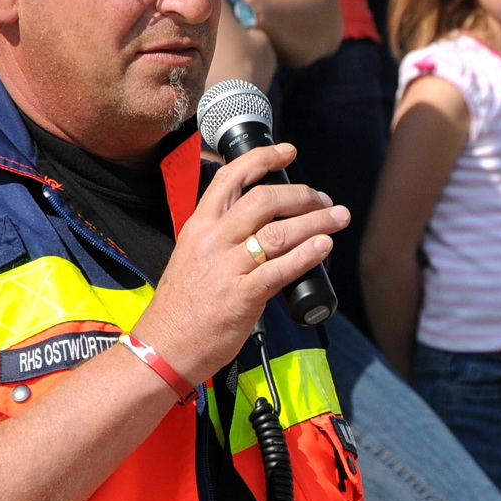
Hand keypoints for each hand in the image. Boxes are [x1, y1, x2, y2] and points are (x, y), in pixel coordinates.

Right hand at [130, 143, 348, 384]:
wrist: (161, 349)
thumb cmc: (181, 309)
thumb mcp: (191, 258)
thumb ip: (220, 239)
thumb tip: (262, 227)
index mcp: (198, 227)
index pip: (229, 178)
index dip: (262, 159)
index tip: (287, 151)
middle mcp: (212, 241)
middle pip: (263, 200)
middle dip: (302, 195)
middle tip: (324, 201)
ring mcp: (226, 268)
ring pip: (279, 232)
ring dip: (316, 221)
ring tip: (338, 218)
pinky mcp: (241, 297)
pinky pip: (280, 269)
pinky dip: (307, 254)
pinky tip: (324, 246)